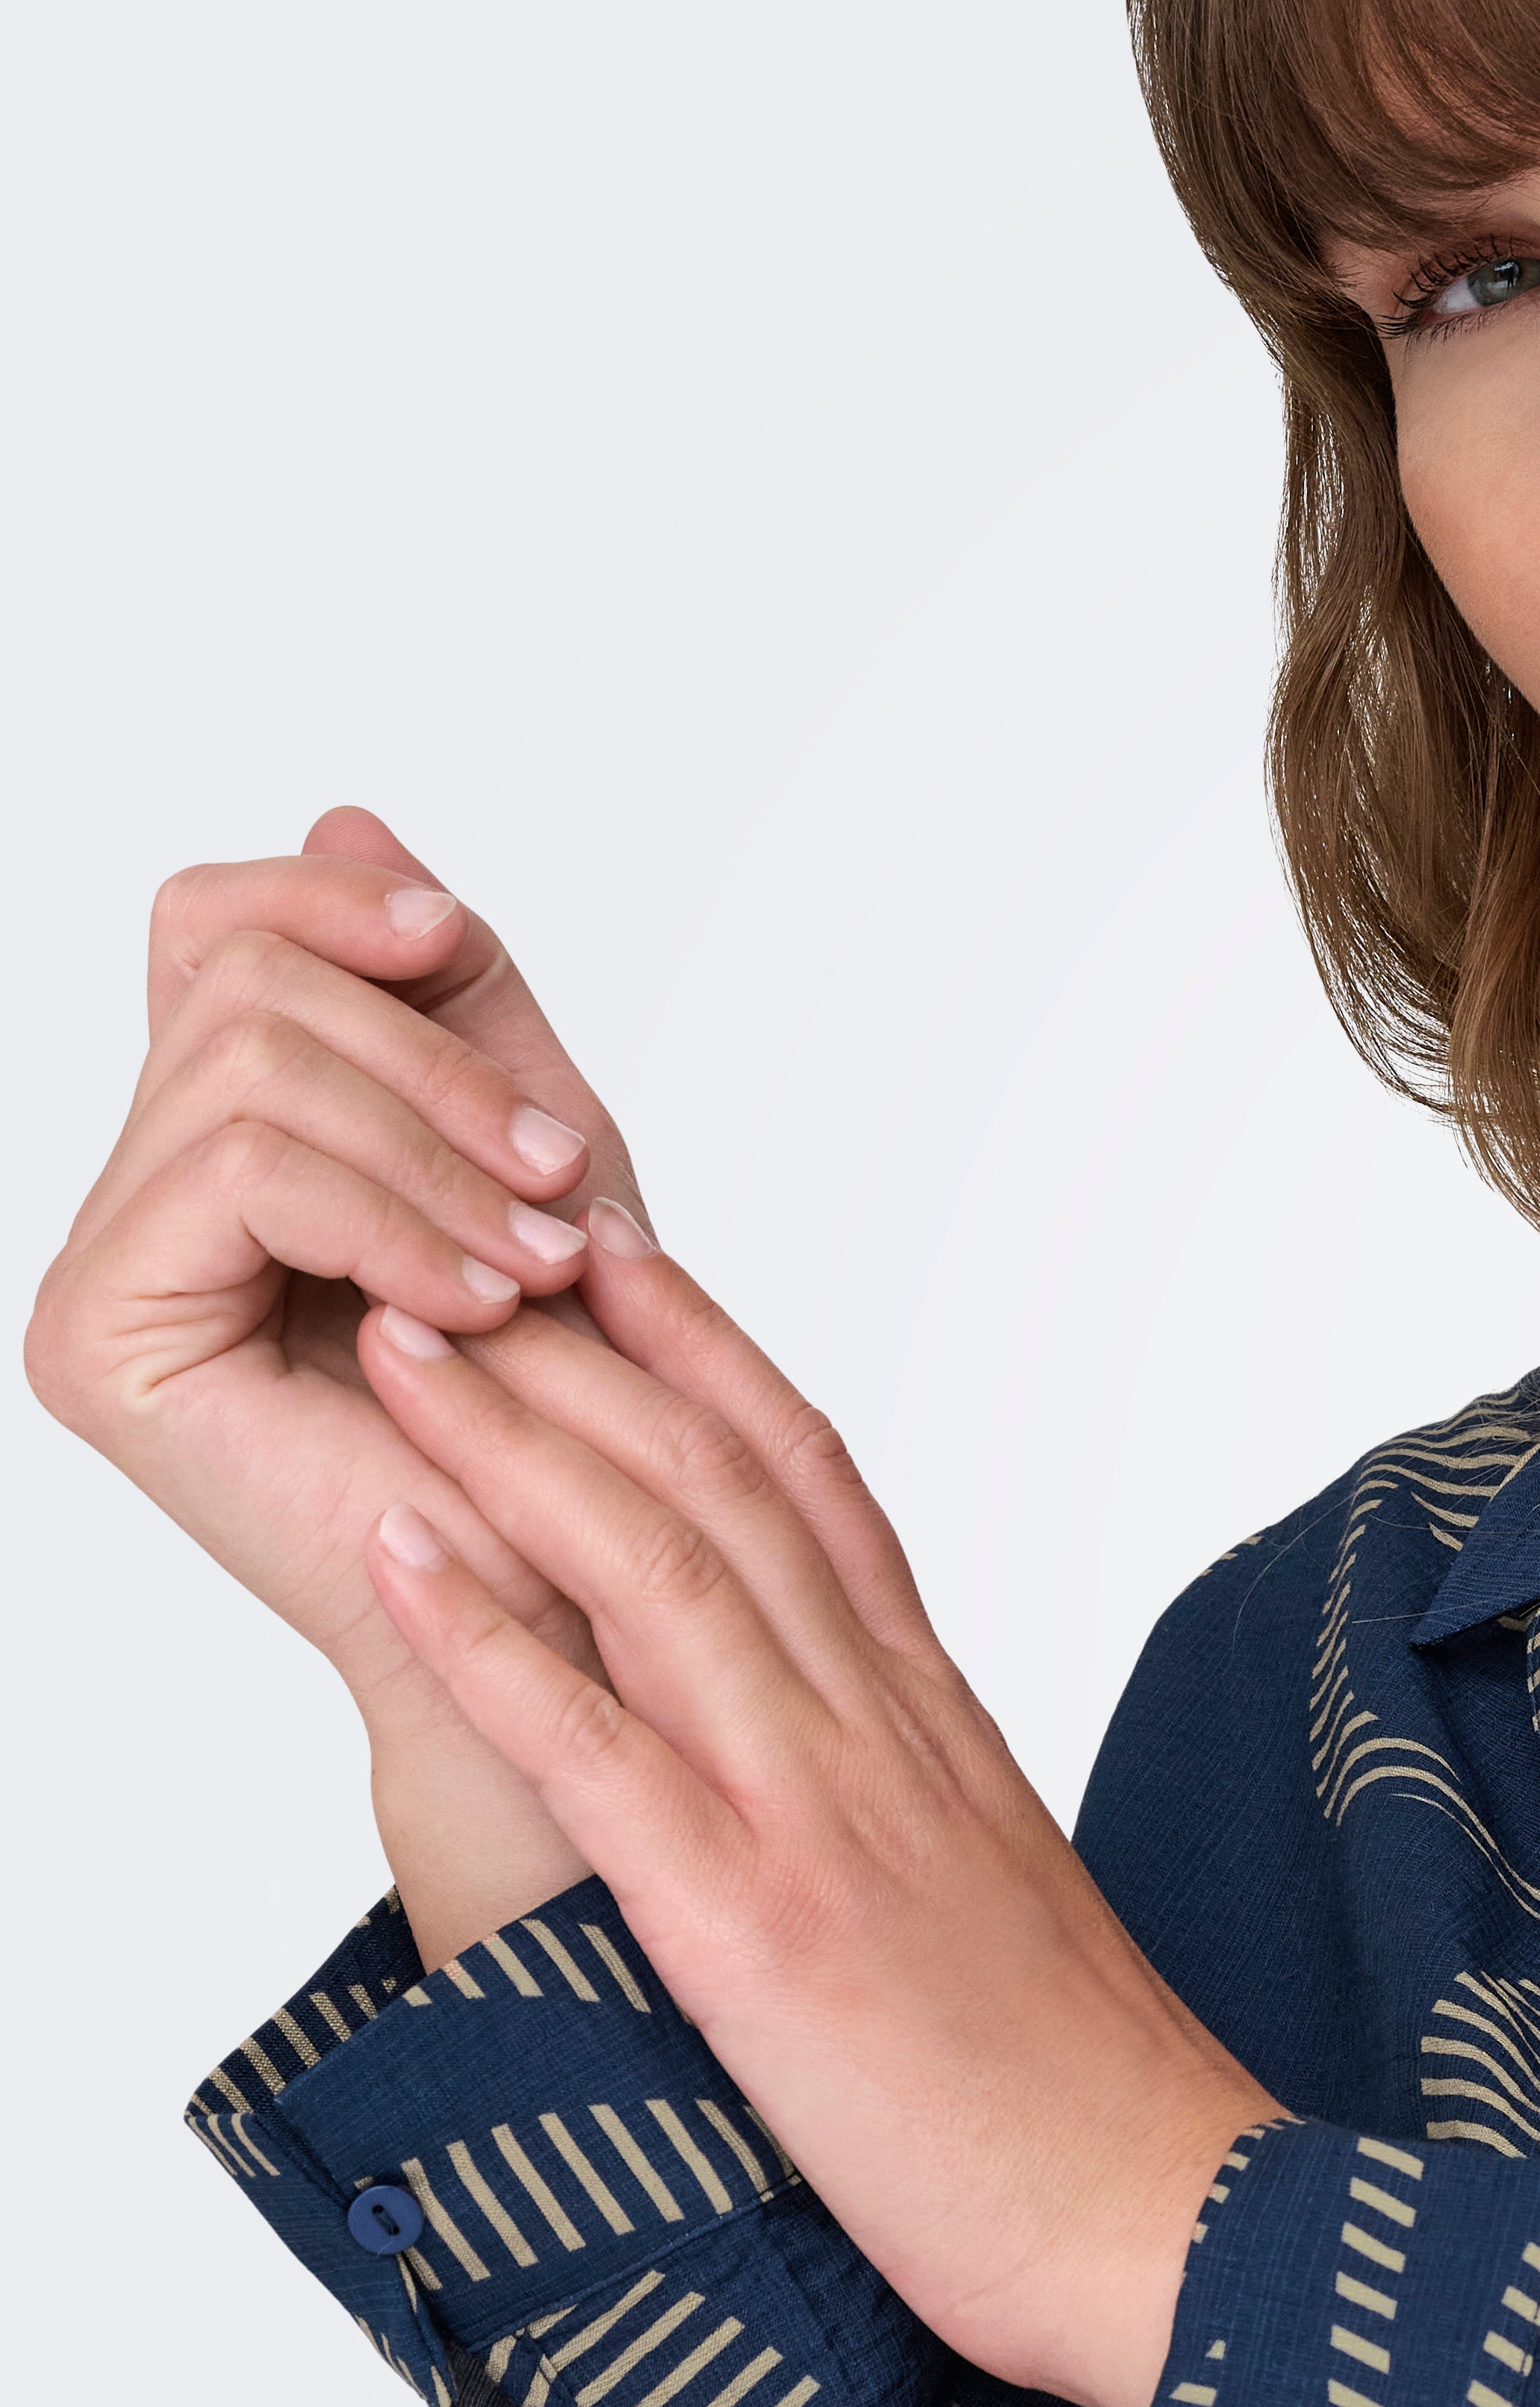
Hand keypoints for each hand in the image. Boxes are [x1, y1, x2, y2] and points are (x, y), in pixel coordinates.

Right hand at [29, 807, 638, 1731]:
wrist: (577, 1599)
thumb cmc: (573, 1388)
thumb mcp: (529, 1133)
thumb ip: (444, 985)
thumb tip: (345, 807)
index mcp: (218, 1138)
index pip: (210, 923)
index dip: (328, 896)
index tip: (455, 940)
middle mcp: (132, 1197)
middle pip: (240, 977)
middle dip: (431, 1061)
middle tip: (557, 1185)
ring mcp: (98, 1268)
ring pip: (247, 1062)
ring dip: (435, 1150)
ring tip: (537, 1258)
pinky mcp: (94, 1341)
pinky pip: (237, 1169)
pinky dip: (389, 1215)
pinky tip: (478, 1303)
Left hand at [351, 1231, 1277, 2406]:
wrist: (1170, 2225)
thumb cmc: (1086, 2102)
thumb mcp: (1003, 1905)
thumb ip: (918, 1811)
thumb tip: (850, 1782)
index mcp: (937, 1725)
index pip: (816, 1485)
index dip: (707, 1352)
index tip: (611, 1255)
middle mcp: (880, 1731)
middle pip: (720, 1484)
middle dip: (578, 1349)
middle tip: (450, 1239)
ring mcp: (820, 1817)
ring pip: (655, 1570)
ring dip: (511, 1441)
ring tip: (393, 1340)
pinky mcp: (757, 1928)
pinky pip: (598, 1752)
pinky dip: (486, 1638)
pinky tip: (393, 1558)